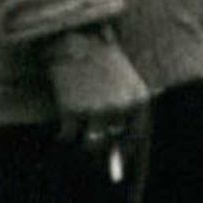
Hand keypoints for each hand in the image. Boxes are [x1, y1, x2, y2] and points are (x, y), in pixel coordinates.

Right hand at [42, 30, 150, 156]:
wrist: (78, 41)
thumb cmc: (103, 63)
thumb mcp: (128, 82)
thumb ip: (127, 112)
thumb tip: (121, 149)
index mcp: (139, 100)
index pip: (137, 136)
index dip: (127, 151)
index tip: (120, 161)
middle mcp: (121, 108)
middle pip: (113, 143)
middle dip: (103, 151)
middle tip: (93, 153)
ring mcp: (97, 110)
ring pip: (91, 145)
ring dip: (84, 144)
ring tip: (79, 138)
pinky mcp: (73, 111)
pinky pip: (68, 136)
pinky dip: (64, 135)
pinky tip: (63, 128)